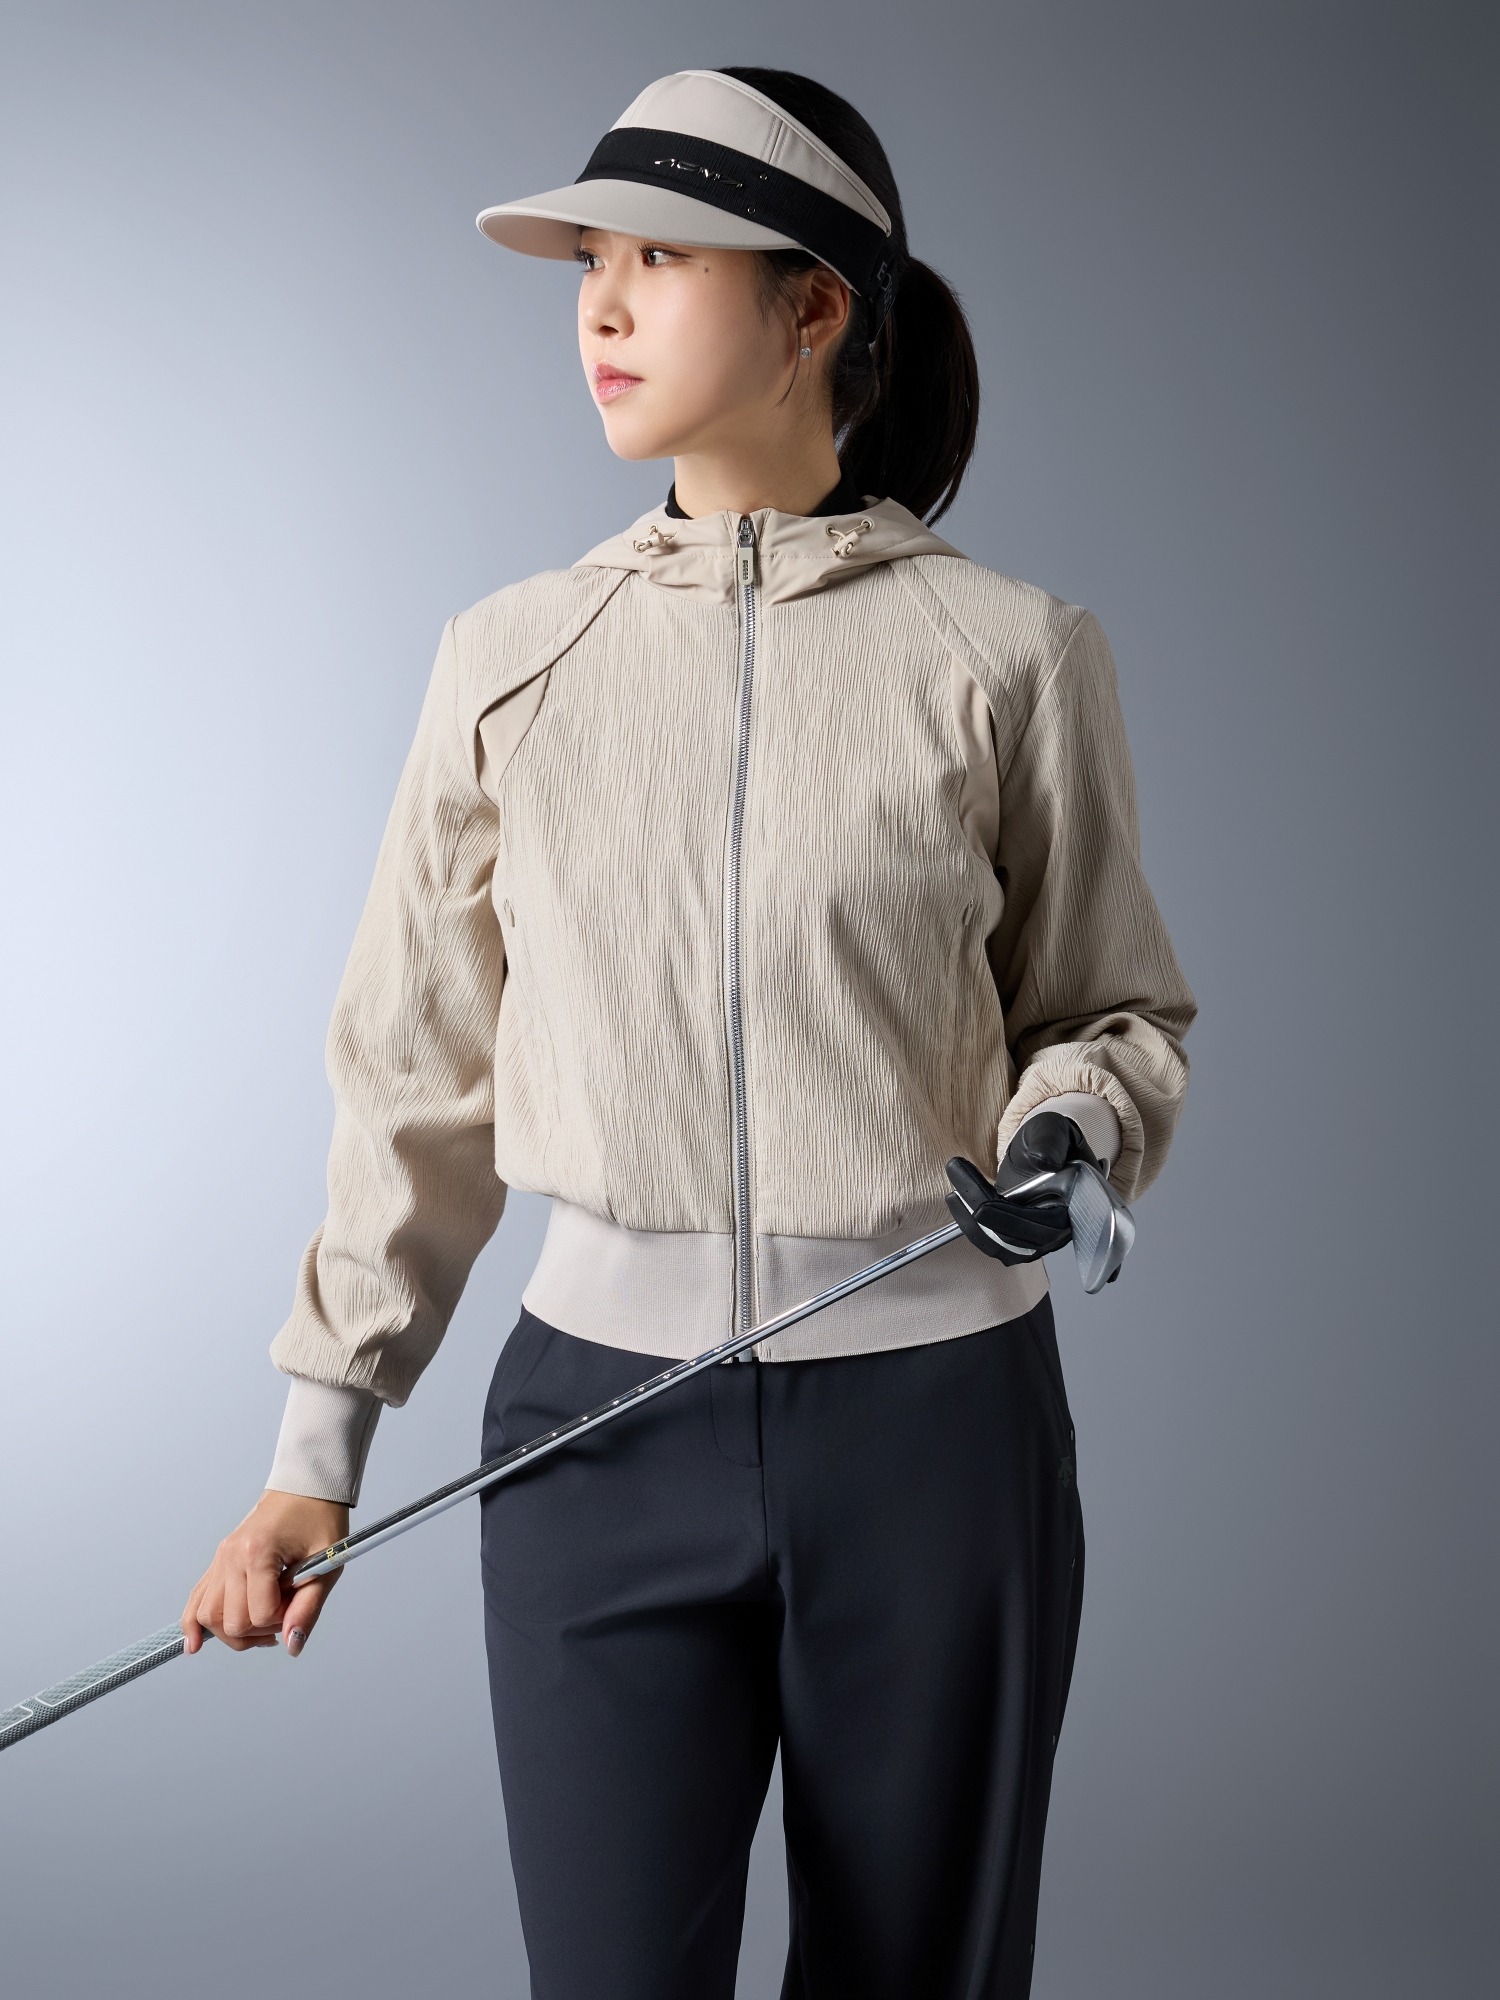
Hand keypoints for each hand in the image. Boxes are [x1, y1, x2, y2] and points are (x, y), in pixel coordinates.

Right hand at [181, 1490, 348, 1658]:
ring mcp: (221, 1557)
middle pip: (229, 1622)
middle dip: (258, 1632)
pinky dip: (193, 1623)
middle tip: (284, 1614)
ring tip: (260, 1627)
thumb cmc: (320, 1519)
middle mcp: (231, 1556)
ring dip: (232, 1633)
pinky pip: (198, 1597)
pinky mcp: (219, 1560)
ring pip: (207, 1616)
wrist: (306, 1487)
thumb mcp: (326, 1563)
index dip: (283, 1619)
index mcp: (257, 1552)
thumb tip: (292, 1645)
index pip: (260, 1614)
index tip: (299, 1602)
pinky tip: (194, 1644)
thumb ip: (308, 1608)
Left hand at [946, 1113, 1099, 1265]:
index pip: (1044, 1226)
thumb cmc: (1052, 1139)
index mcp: (1076, 1208)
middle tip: (958, 1182)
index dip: (1010, 1220)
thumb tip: (1044, 1160)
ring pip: (1001, 1247)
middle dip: (982, 1214)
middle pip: (1017, 1241)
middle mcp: (1058, 1230)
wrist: (1043, 1146)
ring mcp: (1037, 1237)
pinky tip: (957, 1201)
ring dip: (972, 1224)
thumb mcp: (1053, 1130)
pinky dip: (971, 1226)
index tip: (982, 1205)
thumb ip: (1051, 1141)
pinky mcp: (1017, 1236)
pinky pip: (992, 1242)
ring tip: (953, 1193)